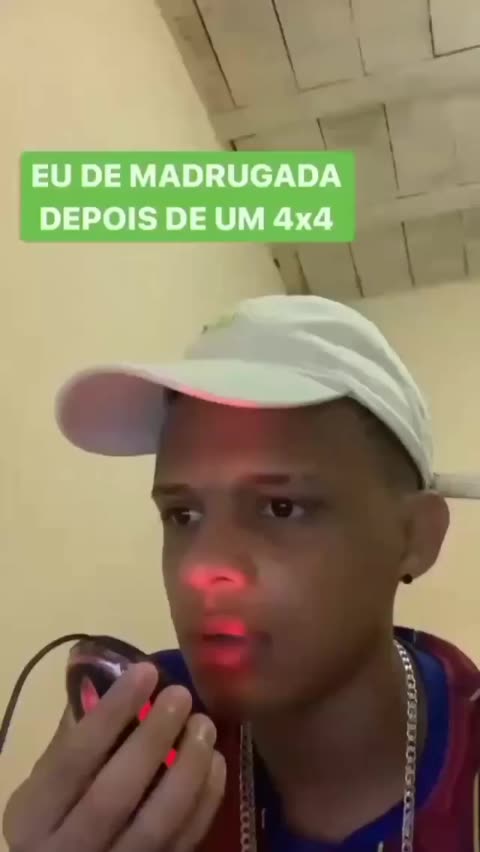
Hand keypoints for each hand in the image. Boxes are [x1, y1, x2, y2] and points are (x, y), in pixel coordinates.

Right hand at [3, 663, 225, 851]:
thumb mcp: (44, 788)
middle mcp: (68, 849)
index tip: (145, 672)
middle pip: (116, 793)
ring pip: (156, 824)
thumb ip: (70, 740)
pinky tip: (214, 763)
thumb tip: (103, 679)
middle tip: (180, 696)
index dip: (111, 713)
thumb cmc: (53, 821)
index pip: (73, 759)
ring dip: (188, 769)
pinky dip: (205, 800)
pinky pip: (184, 842)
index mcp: (34, 816)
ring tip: (204, 726)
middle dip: (153, 739)